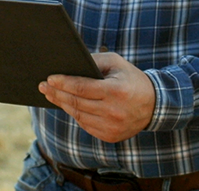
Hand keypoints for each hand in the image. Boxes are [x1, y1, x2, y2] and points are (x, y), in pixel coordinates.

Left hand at [38, 52, 154, 142]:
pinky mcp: (110, 136)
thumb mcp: (116, 63)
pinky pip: (86, 125)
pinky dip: (75, 114)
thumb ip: (94, 61)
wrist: (155, 106)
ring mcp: (112, 127)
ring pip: (78, 115)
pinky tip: (66, 106)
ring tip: (51, 94)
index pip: (81, 88)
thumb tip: (69, 64)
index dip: (63, 83)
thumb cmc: (131, 79)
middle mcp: (113, 112)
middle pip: (76, 103)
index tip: (49, 78)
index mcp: (115, 91)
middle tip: (43, 86)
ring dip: (62, 105)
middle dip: (56, 93)